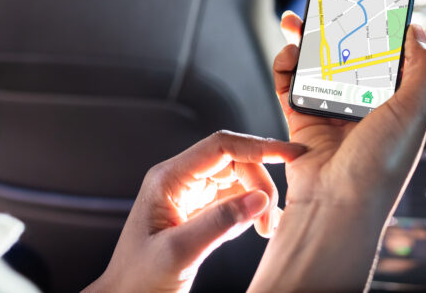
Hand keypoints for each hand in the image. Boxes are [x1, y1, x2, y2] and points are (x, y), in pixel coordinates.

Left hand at [86, 131, 305, 292]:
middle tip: (270, 216)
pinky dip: (251, 211)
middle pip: (233, 162)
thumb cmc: (137, 280)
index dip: (258, 146)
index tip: (288, 153)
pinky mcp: (198, 216)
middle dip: (259, 183)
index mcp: (168, 179)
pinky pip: (233, 201)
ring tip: (266, 228)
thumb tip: (259, 199)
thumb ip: (219, 223)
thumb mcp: (179, 252)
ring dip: (258, 198)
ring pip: (237, 180)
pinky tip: (256, 228)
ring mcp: (190, 198)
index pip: (220, 147)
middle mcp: (179, 182)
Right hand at [249, 0, 425, 291]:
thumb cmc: (381, 165)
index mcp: (394, 97)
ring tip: (296, 13)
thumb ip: (422, 66)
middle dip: (332, 14)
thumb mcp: (416, 110)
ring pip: (314, 58)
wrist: (338, 205)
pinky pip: (288, 81)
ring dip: (304, 33)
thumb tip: (416, 28)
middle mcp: (362, 100)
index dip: (374, 15)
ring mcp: (330, 107)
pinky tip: (288, 52)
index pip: (384, 45)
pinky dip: (285, 63)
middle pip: (344, 45)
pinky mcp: (301, 117)